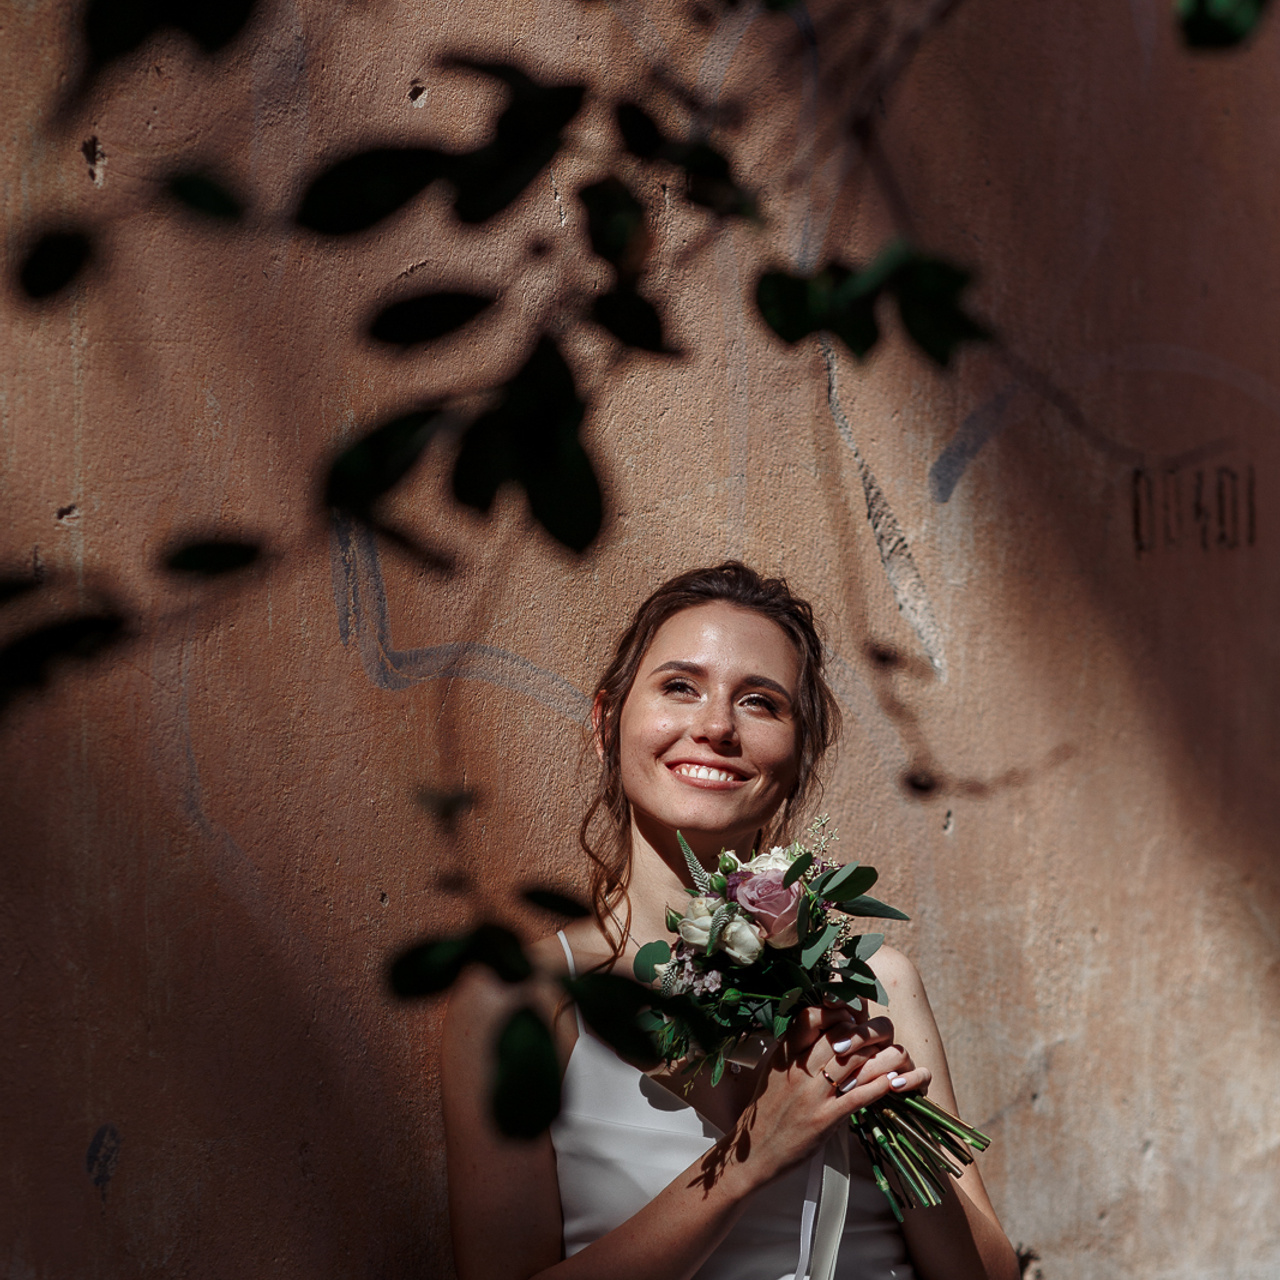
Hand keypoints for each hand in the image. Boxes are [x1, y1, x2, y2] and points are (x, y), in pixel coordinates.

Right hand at [722, 1002, 931, 1189]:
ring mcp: (811, 1095)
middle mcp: (798, 1070)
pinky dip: (878, 1086)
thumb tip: (826, 1030)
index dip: (836, 1011)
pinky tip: (891, 1081)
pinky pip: (857, 1097)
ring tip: (892, 1054)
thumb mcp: (774, 1070)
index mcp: (784, 1054)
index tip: (851, 1014)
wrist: (753, 1152)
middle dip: (866, 1031)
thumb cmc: (767, 1109)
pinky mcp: (823, 1120)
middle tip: (881, 1032)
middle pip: (840, 1036)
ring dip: (878, 1056)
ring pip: (854, 1062)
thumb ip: (795, 1048)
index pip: (810, 1017)